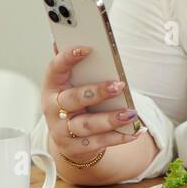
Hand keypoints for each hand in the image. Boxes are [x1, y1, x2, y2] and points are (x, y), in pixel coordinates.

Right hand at [42, 43, 145, 162]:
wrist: (68, 138)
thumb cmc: (74, 102)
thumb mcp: (71, 84)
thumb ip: (75, 66)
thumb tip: (66, 40)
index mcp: (52, 86)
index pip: (55, 68)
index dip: (68, 58)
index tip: (86, 48)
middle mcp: (53, 108)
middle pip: (73, 100)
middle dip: (96, 92)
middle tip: (118, 85)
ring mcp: (62, 130)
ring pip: (87, 125)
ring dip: (111, 119)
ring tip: (131, 113)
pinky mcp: (75, 147)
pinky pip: (98, 143)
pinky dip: (118, 138)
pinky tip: (134, 131)